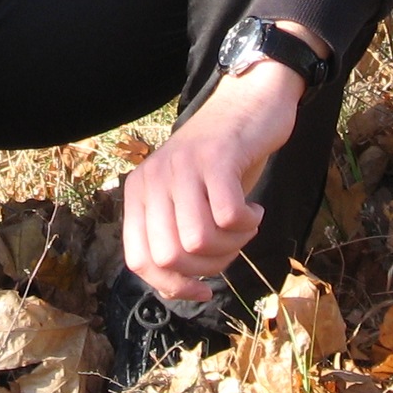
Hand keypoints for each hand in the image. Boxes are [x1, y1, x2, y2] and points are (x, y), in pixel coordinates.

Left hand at [121, 61, 301, 303]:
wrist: (248, 102)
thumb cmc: (220, 164)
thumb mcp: (187, 201)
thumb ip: (176, 239)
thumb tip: (179, 290)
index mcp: (138, 193)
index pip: (140, 261)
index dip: (173, 285)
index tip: (202, 288)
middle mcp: (153, 178)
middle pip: (171, 257)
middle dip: (210, 265)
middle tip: (232, 244)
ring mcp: (183, 166)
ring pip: (199, 241)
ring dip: (233, 244)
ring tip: (244, 224)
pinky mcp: (217, 158)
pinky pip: (228, 216)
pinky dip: (248, 224)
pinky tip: (254, 209)